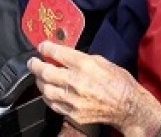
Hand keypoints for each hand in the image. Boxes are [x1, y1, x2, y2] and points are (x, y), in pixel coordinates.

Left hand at [27, 42, 160, 134]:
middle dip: (36, 65)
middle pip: (46, 72)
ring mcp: (74, 100)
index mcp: (85, 65)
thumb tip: (63, 55)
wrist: (128, 107)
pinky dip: (48, 96)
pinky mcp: (74, 113)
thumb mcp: (101, 60)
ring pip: (46, 89)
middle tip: (33, 62)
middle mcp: (77, 82)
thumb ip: (80, 58)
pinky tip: (49, 91)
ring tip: (40, 77)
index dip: (45, 48)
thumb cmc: (118, 81)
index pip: (57, 53)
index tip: (41, 46)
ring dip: (40, 82)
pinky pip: (53, 104)